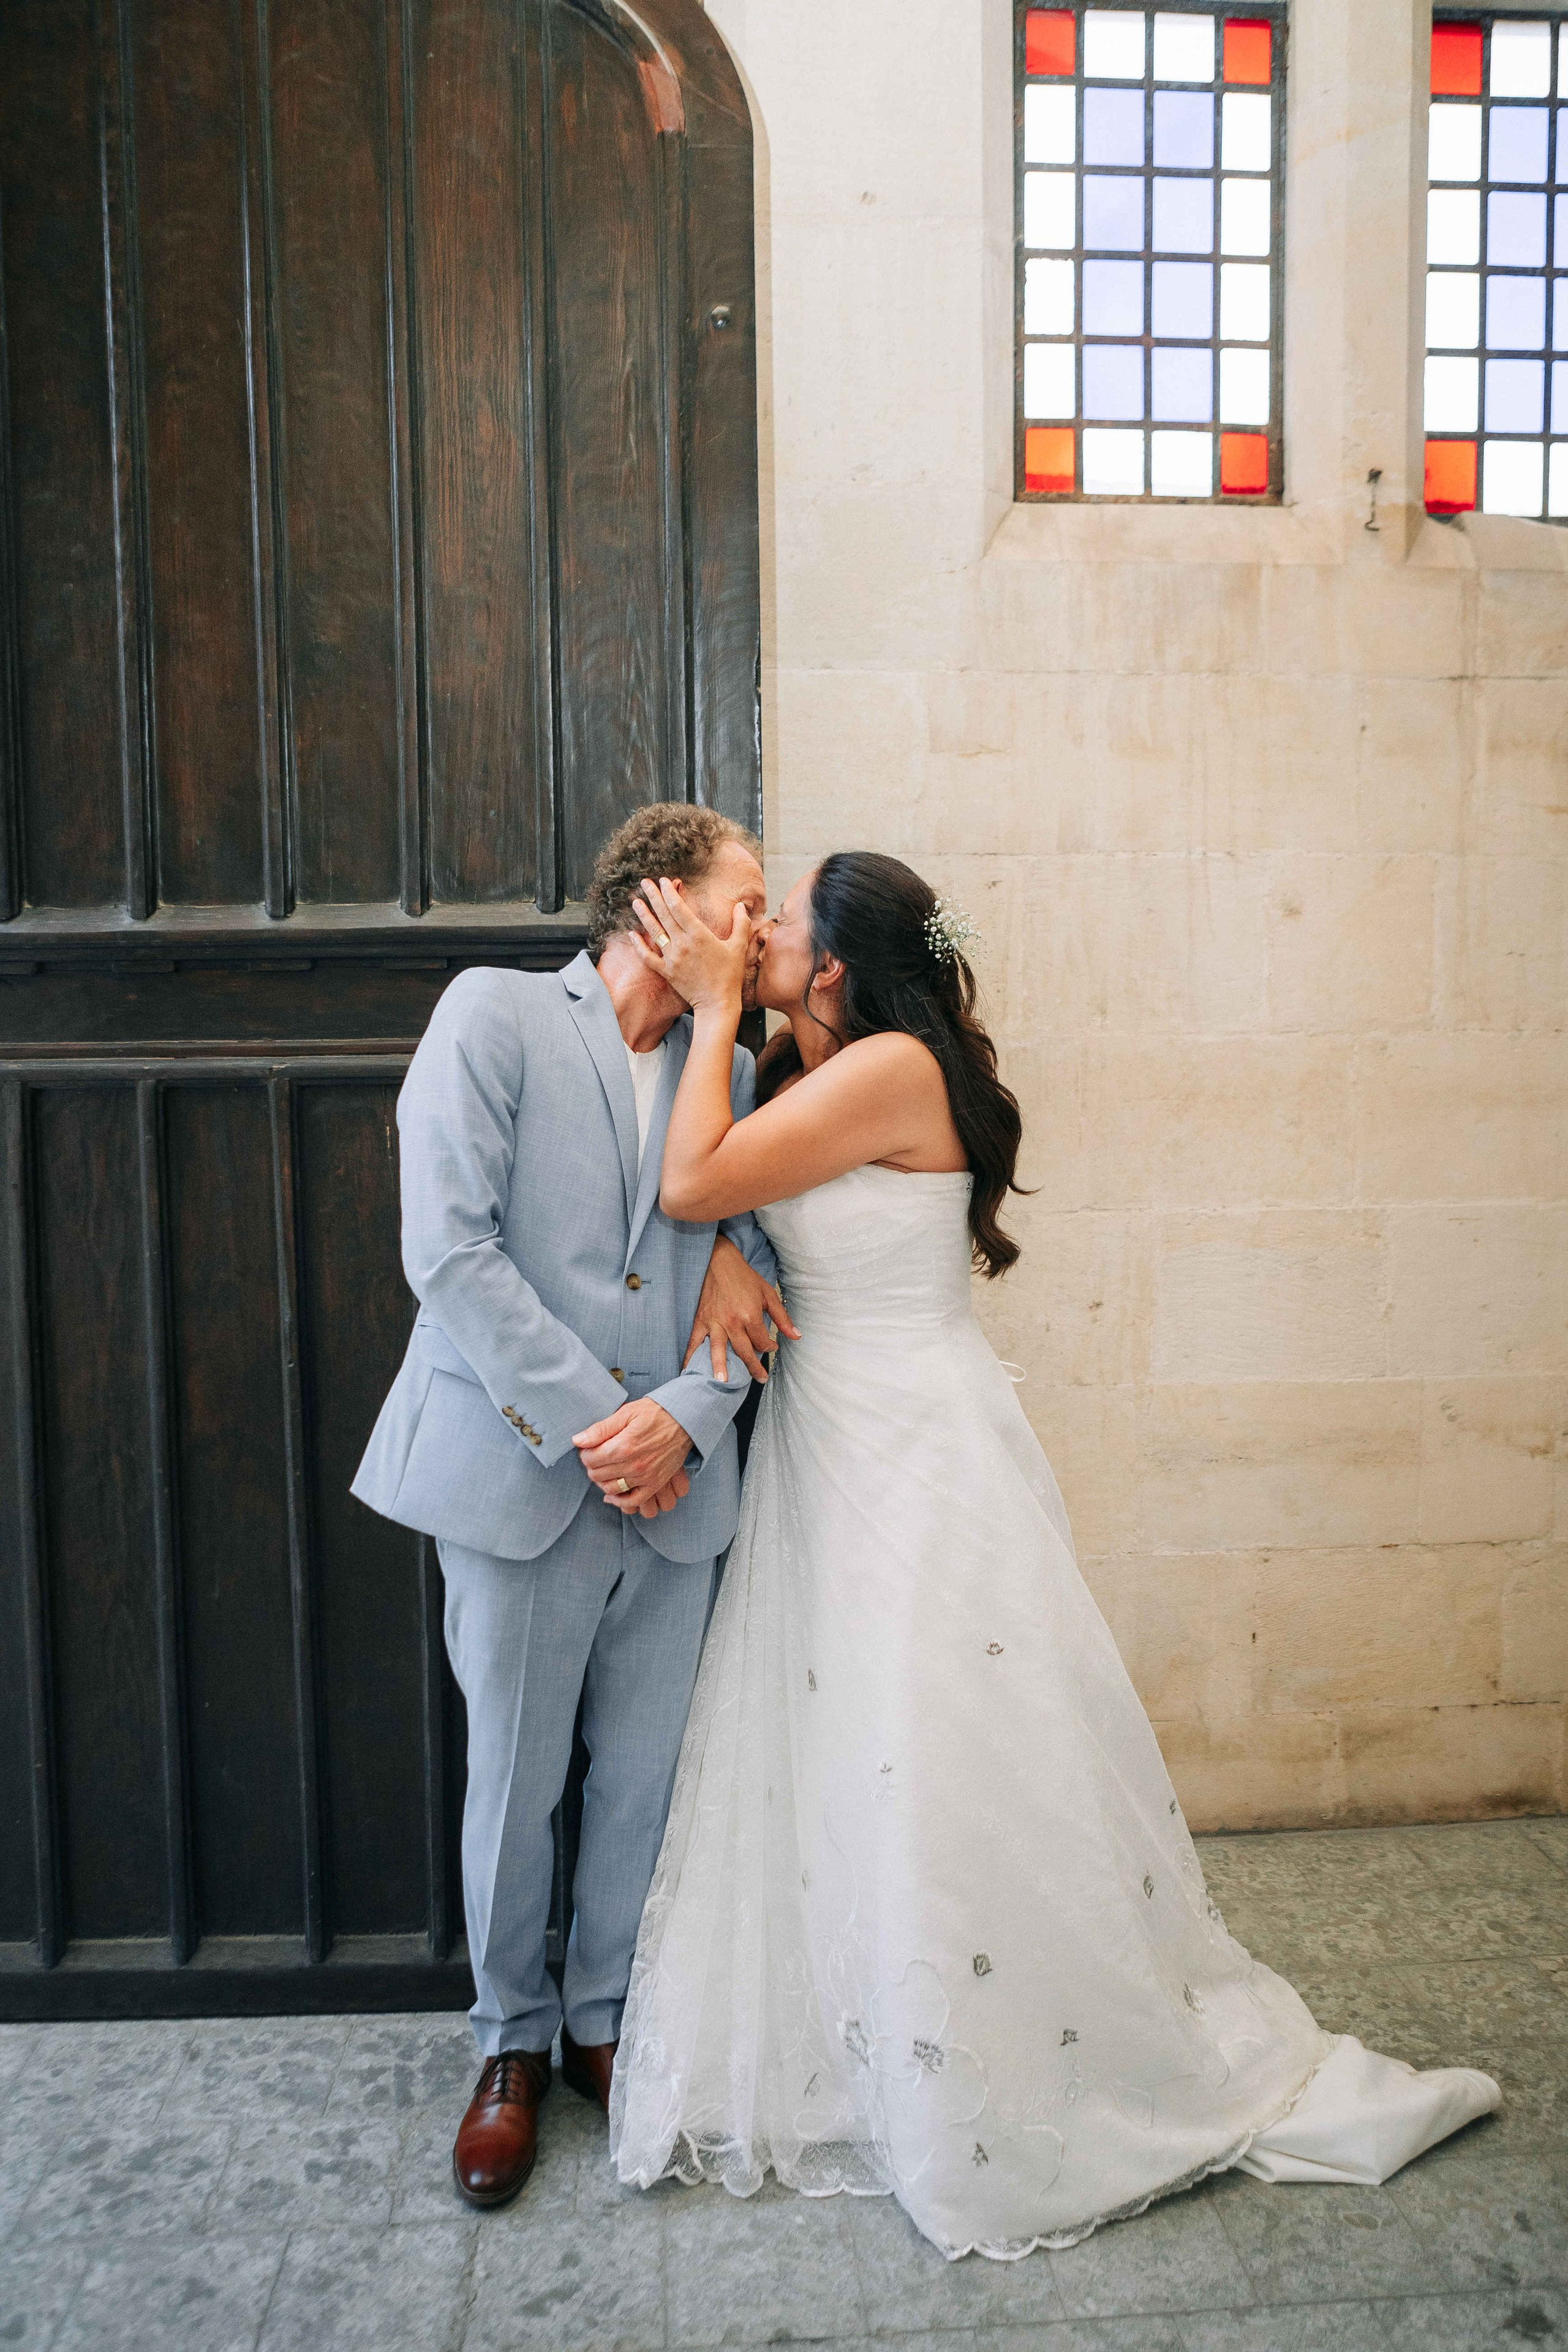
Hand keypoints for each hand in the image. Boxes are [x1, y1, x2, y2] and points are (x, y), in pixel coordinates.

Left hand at [572, 1398, 693, 1515]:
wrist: (685, 1420)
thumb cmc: (655, 1413)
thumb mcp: (626, 1413)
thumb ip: (600, 1429)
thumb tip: (577, 1440)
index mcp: (623, 1446)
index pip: (589, 1459)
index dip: (585, 1453)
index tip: (589, 1447)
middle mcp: (633, 1465)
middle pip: (597, 1475)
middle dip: (592, 1466)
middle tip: (597, 1456)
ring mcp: (645, 1477)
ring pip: (610, 1489)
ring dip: (602, 1481)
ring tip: (605, 1469)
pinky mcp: (655, 1484)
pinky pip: (632, 1501)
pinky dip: (619, 1501)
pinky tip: (612, 1494)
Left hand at [631, 876, 748, 1012]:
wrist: (718, 1003)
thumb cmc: (730, 975)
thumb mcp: (739, 947)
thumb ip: (741, 923)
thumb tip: (741, 905)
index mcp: (699, 935)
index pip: (679, 908)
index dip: (669, 893)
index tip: (663, 881)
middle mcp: (682, 944)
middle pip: (664, 915)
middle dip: (653, 897)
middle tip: (644, 883)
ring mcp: (672, 958)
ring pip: (654, 932)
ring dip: (644, 915)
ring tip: (636, 902)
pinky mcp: (666, 971)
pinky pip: (647, 956)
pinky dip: (639, 945)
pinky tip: (632, 934)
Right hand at [686, 1233, 799, 1383]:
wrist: (720, 1261)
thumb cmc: (745, 1278)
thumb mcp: (768, 1295)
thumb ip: (782, 1318)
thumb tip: (796, 1336)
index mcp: (749, 1315)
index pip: (761, 1341)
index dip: (768, 1347)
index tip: (771, 1346)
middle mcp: (732, 1321)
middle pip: (743, 1350)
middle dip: (753, 1366)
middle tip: (760, 1379)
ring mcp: (714, 1321)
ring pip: (717, 1349)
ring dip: (720, 1367)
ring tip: (722, 1382)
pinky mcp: (700, 1319)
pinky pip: (694, 1341)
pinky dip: (690, 1355)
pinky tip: (687, 1369)